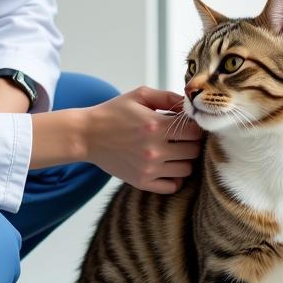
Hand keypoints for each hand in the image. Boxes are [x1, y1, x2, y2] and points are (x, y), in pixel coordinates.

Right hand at [84, 86, 202, 193]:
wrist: (86, 136)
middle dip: (192, 142)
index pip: (195, 131)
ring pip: (186, 169)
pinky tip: (167, 166)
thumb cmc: (113, 113)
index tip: (188, 125)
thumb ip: (168, 97)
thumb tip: (190, 105)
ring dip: (185, 159)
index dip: (195, 127)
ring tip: (174, 150)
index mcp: (155, 125)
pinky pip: (173, 186)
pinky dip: (175, 177)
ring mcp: (148, 169)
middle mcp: (154, 150)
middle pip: (194, 151)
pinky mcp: (142, 182)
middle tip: (182, 137)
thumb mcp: (139, 96)